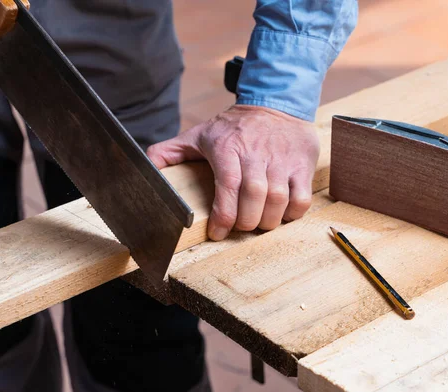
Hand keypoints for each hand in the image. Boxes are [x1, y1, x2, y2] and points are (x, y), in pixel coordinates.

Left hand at [147, 105, 318, 240]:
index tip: (218, 232)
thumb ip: (169, 152)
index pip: (227, 186)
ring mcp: (282, 160)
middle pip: (254, 197)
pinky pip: (301, 198)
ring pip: (278, 199)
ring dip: (267, 220)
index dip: (223, 215)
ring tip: (259, 222)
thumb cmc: (234, 126)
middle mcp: (256, 153)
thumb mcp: (198, 134)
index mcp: (227, 148)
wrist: (276, 102)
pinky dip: (292, 213)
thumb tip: (144, 168)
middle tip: (240, 227)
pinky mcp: (302, 164)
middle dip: (246, 221)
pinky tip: (280, 212)